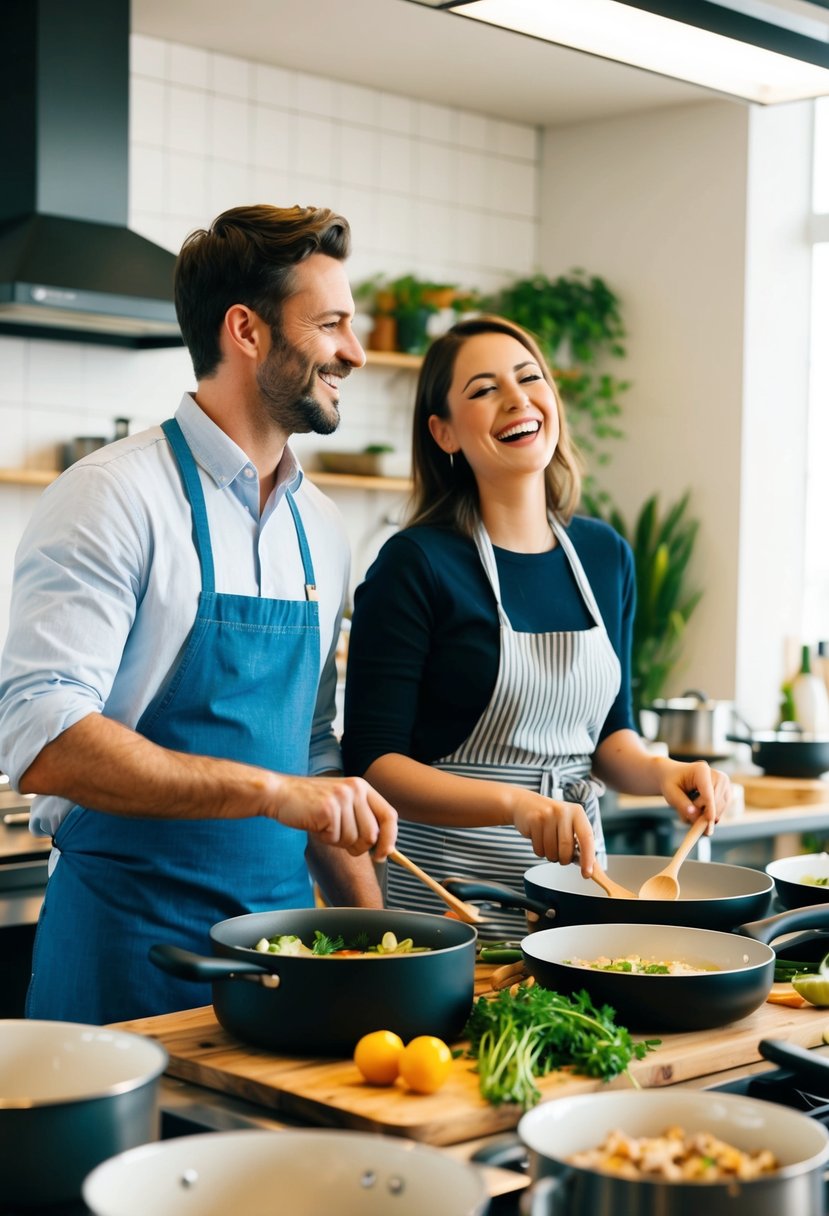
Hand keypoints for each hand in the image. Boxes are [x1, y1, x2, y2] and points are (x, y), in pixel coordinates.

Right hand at [270, 775, 397, 858]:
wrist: (279, 793)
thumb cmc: (310, 802)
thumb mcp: (341, 802)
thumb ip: (362, 817)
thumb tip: (384, 847)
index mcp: (361, 787)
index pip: (389, 815)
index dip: (389, 838)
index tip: (382, 854)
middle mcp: (355, 789)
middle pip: (371, 834)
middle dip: (357, 846)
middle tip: (338, 838)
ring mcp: (341, 798)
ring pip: (352, 839)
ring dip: (337, 841)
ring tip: (324, 826)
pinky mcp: (328, 809)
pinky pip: (334, 839)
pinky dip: (324, 839)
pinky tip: (315, 824)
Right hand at [510, 789, 595, 875]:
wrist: (524, 803)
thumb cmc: (550, 817)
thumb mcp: (568, 822)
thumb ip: (579, 840)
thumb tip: (591, 864)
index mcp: (577, 812)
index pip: (587, 838)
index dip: (588, 858)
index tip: (587, 873)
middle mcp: (563, 811)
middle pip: (567, 848)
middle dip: (564, 859)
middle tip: (562, 856)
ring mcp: (547, 815)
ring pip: (552, 851)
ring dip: (551, 856)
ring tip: (549, 845)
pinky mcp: (534, 820)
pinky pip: (539, 849)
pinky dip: (540, 852)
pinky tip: (539, 840)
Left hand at [658, 759, 731, 832]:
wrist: (674, 775)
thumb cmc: (671, 782)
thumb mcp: (670, 793)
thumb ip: (682, 804)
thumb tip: (695, 815)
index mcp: (702, 770)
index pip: (708, 793)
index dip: (709, 808)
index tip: (710, 821)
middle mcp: (717, 775)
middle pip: (716, 801)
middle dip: (704, 813)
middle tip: (688, 820)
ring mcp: (724, 783)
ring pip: (721, 807)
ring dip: (707, 813)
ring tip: (690, 810)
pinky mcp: (726, 792)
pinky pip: (722, 808)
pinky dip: (711, 812)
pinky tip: (699, 810)